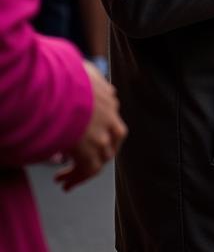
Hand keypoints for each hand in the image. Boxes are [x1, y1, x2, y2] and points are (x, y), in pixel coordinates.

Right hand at [56, 61, 126, 191]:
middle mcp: (111, 118)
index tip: (83, 137)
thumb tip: (89, 71)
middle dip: (100, 151)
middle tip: (82, 161)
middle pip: (114, 139)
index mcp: (110, 99)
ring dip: (85, 169)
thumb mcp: (82, 69)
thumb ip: (88, 74)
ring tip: (66, 178)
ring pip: (103, 157)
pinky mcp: (90, 150)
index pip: (111, 117)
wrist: (60, 87)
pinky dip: (76, 178)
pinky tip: (63, 182)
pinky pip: (88, 170)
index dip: (99, 128)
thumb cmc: (64, 75)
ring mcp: (102, 135)